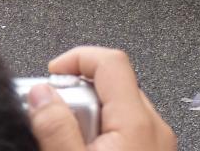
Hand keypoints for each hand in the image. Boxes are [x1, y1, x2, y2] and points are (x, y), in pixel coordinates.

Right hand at [29, 47, 175, 150]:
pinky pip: (125, 130)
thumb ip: (56, 128)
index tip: (52, 73)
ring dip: (88, 118)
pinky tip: (85, 150)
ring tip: (70, 145)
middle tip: (55, 122)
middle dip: (78, 97)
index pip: (111, 61)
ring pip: (117, 109)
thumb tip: (41, 94)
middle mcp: (155, 128)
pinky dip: (101, 134)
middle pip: (111, 85)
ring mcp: (158, 143)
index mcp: (137, 123)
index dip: (77, 58)